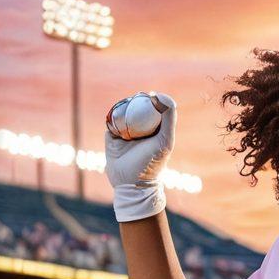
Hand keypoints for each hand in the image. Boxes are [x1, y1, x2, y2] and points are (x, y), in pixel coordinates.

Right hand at [104, 92, 176, 221]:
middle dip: (134, 101)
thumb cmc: (153, 163)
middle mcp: (141, 129)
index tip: (150, 95)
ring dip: (121, 108)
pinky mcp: (111, 137)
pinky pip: (109, 122)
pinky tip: (114, 116)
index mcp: (155, 129)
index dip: (152, 99)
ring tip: (125, 106)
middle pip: (136, 108)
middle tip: (135, 97)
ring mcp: (125, 133)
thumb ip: (168, 119)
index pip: (153, 108)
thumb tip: (163, 96)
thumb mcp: (165, 140)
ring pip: (121, 113)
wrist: (131, 183)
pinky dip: (111, 118)